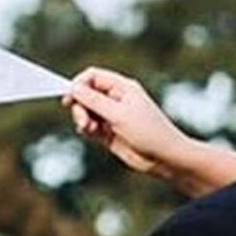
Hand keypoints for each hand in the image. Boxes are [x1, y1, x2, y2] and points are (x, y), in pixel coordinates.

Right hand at [64, 67, 186, 177]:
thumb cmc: (149, 132)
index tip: (70, 97)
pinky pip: (90, 126)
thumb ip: (95, 101)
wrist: (165, 158)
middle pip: (86, 94)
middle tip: (83, 120)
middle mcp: (116, 99)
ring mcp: (112, 116)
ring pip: (86, 111)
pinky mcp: (109, 133)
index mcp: (122, 87)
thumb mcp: (119, 114)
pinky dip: (86, 129)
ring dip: (81, 118)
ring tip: (87, 128)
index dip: (78, 84)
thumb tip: (74, 88)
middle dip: (79, 106)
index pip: (93, 77)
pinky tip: (89, 133)